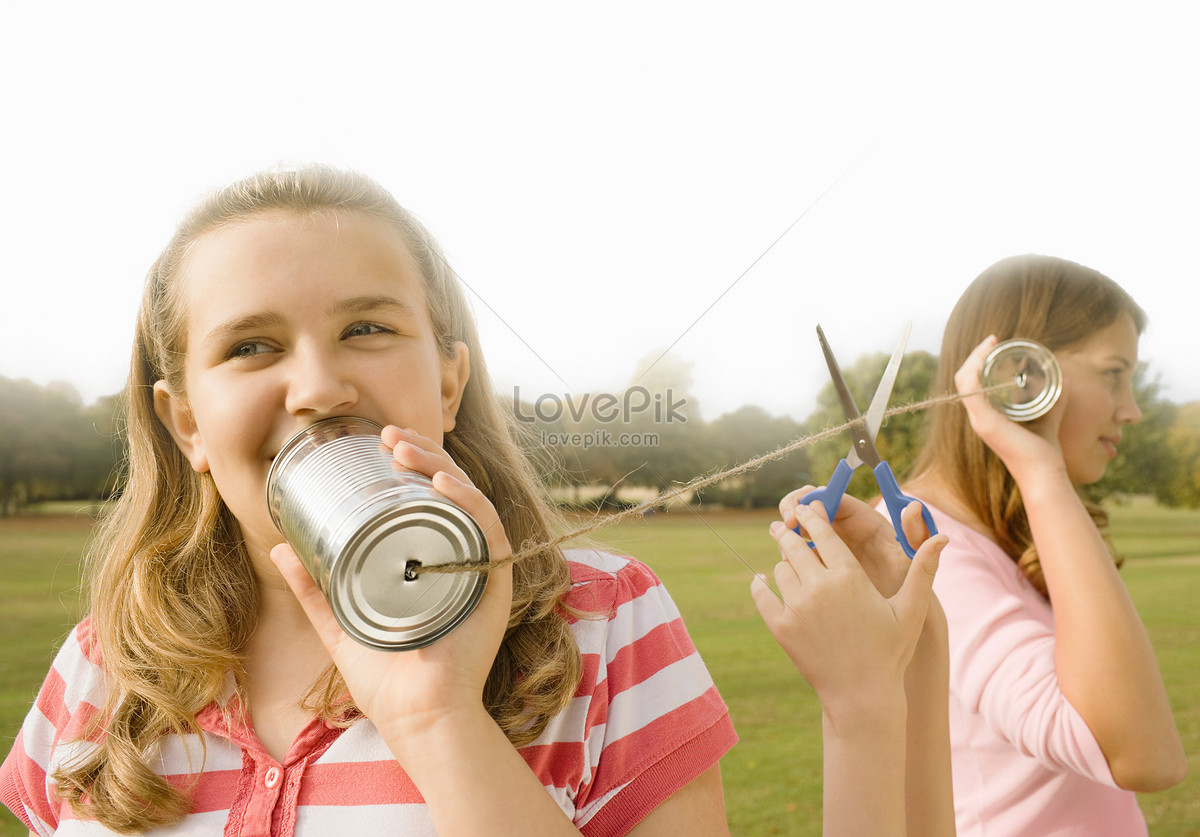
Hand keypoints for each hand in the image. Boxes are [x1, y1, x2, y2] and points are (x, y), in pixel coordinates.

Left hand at [270, 425, 513, 745]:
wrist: (417, 718)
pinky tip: (443, 483)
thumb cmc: (387, 680)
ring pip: (470, 500)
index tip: (380, 441)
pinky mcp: (494, 584)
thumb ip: (315, 589)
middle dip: (423, 453)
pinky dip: (469, 502)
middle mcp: (462, 558)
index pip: (430, 499)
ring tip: (405, 449)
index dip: (411, 463)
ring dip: (441, 467)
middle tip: (388, 435)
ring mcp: (480, 569)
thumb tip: (282, 548)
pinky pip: (488, 531)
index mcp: (434, 562)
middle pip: (451, 490)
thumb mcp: (341, 623)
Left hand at [752, 501, 946, 712]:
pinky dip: (759, 586)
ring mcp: (797, 607)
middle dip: (787, 531)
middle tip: (781, 525)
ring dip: (783, 562)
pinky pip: (762, 595)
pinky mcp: (782, 627)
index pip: (823, 532)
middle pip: (794, 545)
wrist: (862, 696)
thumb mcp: (911, 610)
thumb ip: (923, 570)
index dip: (812, 516)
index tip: (806, 508)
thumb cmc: (890, 651)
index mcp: (849, 577)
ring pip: (780, 569)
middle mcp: (819, 587)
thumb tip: (943, 536)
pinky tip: (760, 580)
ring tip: (786, 560)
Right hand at [958, 335, 1068, 480]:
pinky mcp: (986, 422)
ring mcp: (979, 420)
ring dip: (974, 358)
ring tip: (991, 344)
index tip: (995, 344)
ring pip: (964, 380)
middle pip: (964, 377)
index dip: (977, 361)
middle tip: (993, 340)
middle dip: (975, 355)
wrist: (1044, 472)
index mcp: (986, 416)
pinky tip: (985, 358)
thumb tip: (1064, 376)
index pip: (970, 383)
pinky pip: (971, 390)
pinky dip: (975, 371)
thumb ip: (1054, 396)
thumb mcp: (1048, 413)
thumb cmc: (1045, 449)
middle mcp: (978, 417)